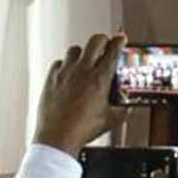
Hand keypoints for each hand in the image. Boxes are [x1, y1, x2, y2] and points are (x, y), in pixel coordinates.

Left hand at [33, 33, 127, 157]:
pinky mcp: (51, 78)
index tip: (121, 39)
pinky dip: (65, 65)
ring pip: (75, 49)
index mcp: (99, 79)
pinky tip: (68, 73)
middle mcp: (82, 71)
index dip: (119, 41)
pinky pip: (59, 62)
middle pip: (95, 41)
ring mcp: (65, 73)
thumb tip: (126, 106)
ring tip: (85, 60)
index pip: (112, 51)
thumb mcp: (110, 120)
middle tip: (105, 44)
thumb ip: (122, 110)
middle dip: (103, 40)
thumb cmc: (82, 130)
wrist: (57, 137)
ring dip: (83, 52)